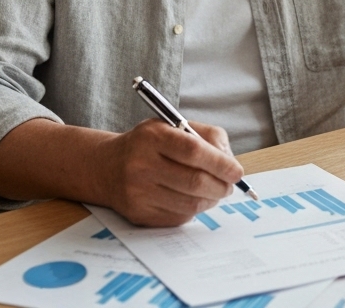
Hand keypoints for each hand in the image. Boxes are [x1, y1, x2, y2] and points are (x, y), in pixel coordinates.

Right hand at [96, 119, 244, 226]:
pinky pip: (179, 217)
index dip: (221, 163)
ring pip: (190, 204)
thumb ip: (207, 137)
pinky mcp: (139, 214)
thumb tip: (230, 163)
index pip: (194, 151)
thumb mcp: (174, 126)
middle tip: (230, 185)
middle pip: (195, 182)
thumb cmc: (150, 145)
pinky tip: (190, 198)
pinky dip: (193, 209)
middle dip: (221, 186)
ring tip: (212, 191)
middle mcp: (140, 164)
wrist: (107, 167)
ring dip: (210, 199)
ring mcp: (138, 192)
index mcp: (152, 136)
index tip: (237, 172)